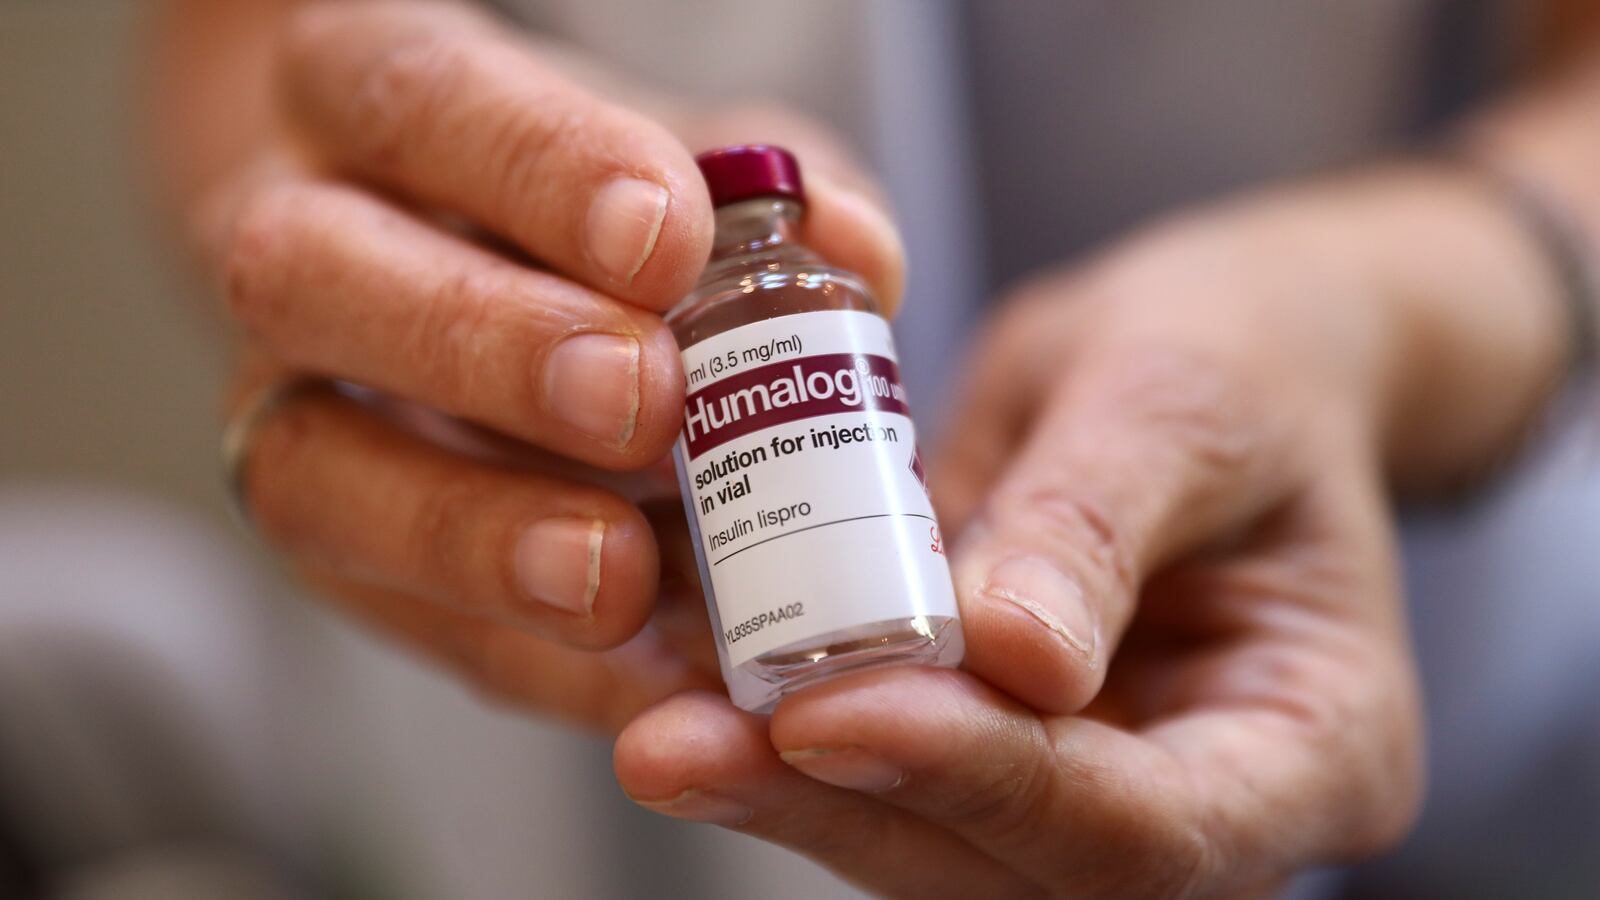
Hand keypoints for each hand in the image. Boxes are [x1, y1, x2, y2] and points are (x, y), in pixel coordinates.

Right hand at [204, 0, 902, 731]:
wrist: (450, 264)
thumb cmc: (579, 199)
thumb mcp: (674, 160)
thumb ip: (762, 197)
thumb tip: (856, 252)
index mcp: (368, 94)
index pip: (422, 99)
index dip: (538, 173)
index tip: (666, 238)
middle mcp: (297, 242)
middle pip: (308, 274)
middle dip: (484, 346)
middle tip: (642, 401)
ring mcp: (286, 404)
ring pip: (311, 470)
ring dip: (474, 536)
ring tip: (617, 575)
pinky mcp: (335, 547)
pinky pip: (402, 617)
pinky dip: (528, 655)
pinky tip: (641, 668)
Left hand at [608, 176, 1503, 896]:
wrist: (1210, 360)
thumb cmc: (1235, 361)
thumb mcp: (1182, 400)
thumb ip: (1099, 522)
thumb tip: (1011, 655)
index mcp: (1318, 745)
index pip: (1146, 826)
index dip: (982, 777)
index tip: (829, 706)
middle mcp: (1207, 809)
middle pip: (1018, 868)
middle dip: (843, 803)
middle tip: (682, 743)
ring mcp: (1097, 797)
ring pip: (932, 846)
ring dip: (788, 789)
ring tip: (661, 719)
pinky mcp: (999, 757)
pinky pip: (887, 774)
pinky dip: (785, 741)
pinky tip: (686, 687)